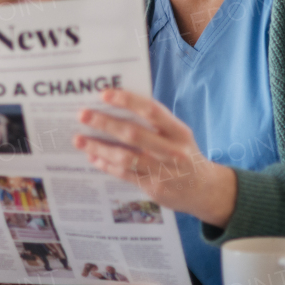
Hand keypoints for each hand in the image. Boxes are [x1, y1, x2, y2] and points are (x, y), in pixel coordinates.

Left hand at [73, 87, 237, 228]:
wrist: (206, 190)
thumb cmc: (184, 154)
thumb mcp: (178, 135)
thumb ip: (155, 123)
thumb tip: (118, 106)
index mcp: (179, 132)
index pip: (152, 111)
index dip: (128, 101)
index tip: (104, 94)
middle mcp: (173, 151)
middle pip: (134, 134)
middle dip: (105, 123)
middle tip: (83, 114)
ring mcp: (164, 171)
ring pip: (126, 157)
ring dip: (99, 147)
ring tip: (78, 139)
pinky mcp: (154, 188)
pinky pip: (125, 174)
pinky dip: (106, 164)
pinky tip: (92, 156)